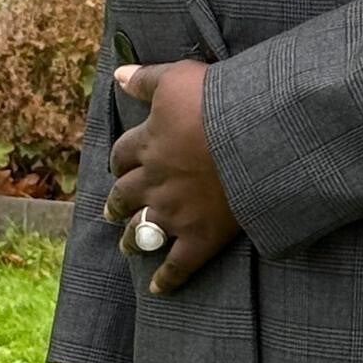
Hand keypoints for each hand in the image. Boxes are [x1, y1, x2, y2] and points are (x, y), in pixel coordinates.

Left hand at [102, 58, 240, 295]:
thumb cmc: (215, 100)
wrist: (251, 135)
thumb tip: (117, 74)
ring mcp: (175, 212)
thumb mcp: (176, 78)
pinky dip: (166, 279)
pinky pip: (177, 265)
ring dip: (131, 238)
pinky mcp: (199, 236)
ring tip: (126, 244)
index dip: (119, 159)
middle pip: (124, 195)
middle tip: (111, 209)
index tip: (119, 163)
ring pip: (141, 231)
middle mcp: (154, 181)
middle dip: (117, 202)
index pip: (121, 154)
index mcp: (148, 144)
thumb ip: (145, 79)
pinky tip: (157, 288)